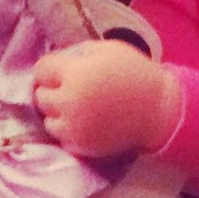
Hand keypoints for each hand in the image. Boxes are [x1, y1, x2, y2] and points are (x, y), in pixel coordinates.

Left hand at [32, 40, 181, 157]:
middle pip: (40, 97)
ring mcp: (74, 127)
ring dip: (57, 114)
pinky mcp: (81, 146)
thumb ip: (78, 53)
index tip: (60, 71)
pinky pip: (62, 139)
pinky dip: (70, 132)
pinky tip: (84, 123)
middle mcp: (69, 102)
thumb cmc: (134, 74)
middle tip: (68, 90)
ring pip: (48, 121)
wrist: (157, 110)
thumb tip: (58, 61)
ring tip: (76, 109)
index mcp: (75, 74)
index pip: (41, 69)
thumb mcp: (108, 50)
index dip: (50, 69)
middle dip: (52, 91)